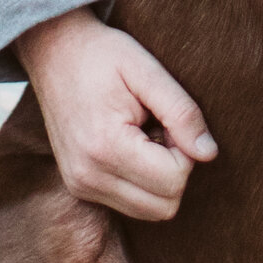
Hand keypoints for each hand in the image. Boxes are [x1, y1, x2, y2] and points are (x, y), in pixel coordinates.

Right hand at [16, 9, 215, 223]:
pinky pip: (129, 204)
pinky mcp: (79, 187)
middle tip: (160, 128)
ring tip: (145, 136)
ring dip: (159, 178)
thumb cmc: (102, 55)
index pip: (174, 180)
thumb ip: (182, 112)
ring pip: (149, 211)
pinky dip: (141, 182)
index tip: (168, 119)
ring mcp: (80, 185)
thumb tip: (209, 154)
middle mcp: (88, 176)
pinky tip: (131, 146)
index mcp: (105, 147)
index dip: (185, 150)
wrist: (54, 51)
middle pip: (164, 206)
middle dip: (175, 169)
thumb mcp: (147, 70)